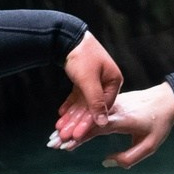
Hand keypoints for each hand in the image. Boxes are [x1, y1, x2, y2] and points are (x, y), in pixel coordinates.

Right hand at [51, 81, 173, 165]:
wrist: (165, 100)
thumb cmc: (159, 124)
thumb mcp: (150, 146)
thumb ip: (129, 158)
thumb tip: (106, 162)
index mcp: (124, 119)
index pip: (98, 127)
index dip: (81, 135)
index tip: (67, 144)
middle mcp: (114, 110)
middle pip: (88, 121)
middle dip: (69, 132)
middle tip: (52, 143)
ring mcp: (111, 105)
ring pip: (87, 116)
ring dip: (70, 126)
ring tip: (54, 137)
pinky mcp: (110, 104)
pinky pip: (91, 112)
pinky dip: (78, 120)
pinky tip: (66, 126)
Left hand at [53, 32, 123, 147]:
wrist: (66, 36)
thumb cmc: (81, 56)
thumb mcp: (89, 81)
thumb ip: (95, 102)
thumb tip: (102, 122)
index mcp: (114, 81)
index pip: (103, 107)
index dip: (89, 122)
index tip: (77, 136)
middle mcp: (107, 81)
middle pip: (91, 107)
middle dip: (77, 122)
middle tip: (65, 136)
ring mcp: (96, 80)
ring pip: (83, 103)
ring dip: (71, 116)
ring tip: (60, 128)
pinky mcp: (84, 78)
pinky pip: (78, 96)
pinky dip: (70, 105)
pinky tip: (62, 114)